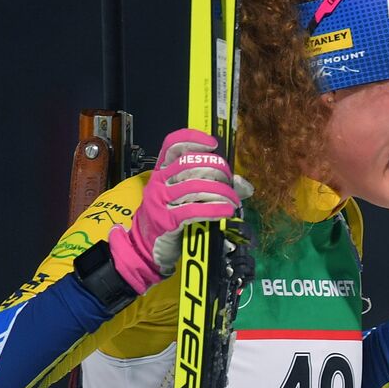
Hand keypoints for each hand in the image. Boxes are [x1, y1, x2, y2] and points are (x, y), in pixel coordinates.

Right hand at [107, 128, 250, 293]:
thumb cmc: (169, 219)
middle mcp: (158, 182)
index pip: (173, 144)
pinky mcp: (166, 221)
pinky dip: (214, 209)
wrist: (146, 248)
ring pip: (195, 187)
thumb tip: (243, 185)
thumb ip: (211, 187)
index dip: (193, 139)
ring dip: (221, 192)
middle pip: (191, 164)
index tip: (213, 144)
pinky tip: (226, 211)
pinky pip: (194, 210)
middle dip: (217, 170)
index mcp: (161, 172)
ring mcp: (160, 201)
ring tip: (233, 201)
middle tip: (230, 182)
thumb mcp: (185, 198)